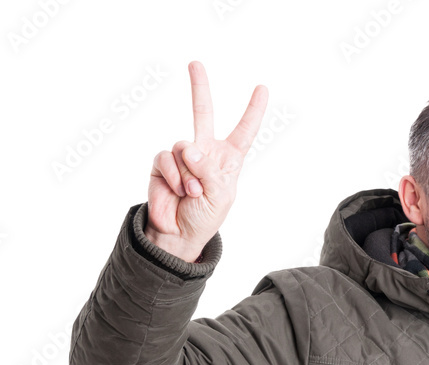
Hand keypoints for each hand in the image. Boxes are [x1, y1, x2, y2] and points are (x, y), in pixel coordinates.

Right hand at [146, 61, 267, 261]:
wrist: (178, 232)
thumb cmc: (206, 216)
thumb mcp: (220, 195)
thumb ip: (209, 170)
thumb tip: (190, 149)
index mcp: (228, 159)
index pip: (244, 131)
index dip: (253, 111)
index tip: (262, 88)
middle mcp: (205, 151)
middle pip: (202, 113)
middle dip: (199, 87)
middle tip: (195, 63)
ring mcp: (182, 155)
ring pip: (183, 146)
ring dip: (188, 173)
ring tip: (192, 192)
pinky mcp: (162, 163)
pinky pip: (166, 158)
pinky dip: (174, 176)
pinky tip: (178, 191)